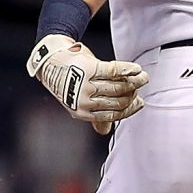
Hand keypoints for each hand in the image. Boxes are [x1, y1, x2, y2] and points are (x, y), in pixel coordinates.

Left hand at [26, 34, 146, 133]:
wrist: (50, 61)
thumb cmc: (66, 80)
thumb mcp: (76, 102)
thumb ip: (92, 115)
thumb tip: (105, 131)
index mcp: (82, 113)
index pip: (113, 115)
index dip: (129, 109)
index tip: (139, 103)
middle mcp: (84, 101)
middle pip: (119, 100)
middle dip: (133, 94)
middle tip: (139, 87)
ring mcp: (86, 85)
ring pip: (119, 86)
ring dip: (135, 81)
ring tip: (142, 77)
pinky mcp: (89, 68)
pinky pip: (115, 71)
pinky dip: (128, 70)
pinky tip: (136, 70)